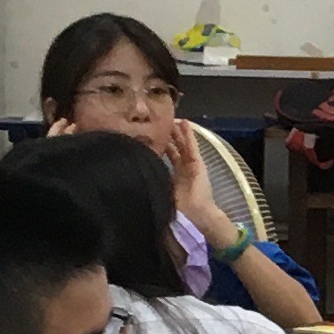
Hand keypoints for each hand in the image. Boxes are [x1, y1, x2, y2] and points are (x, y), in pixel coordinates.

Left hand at [161, 119, 228, 237]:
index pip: (168, 158)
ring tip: (173, 119)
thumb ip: (154, 188)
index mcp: (176, 178)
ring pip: (183, 145)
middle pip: (176, 149)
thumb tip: (135, 183)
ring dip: (178, 133)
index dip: (162, 148)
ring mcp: (192, 166)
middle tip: (162, 124)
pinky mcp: (197, 163)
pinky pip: (192, 146)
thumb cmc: (178, 210)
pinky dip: (189, 135)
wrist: (195, 215)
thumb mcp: (161, 195)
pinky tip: (185, 123)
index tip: (153, 138)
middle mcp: (184, 170)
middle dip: (169, 137)